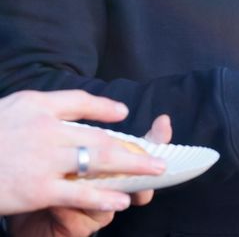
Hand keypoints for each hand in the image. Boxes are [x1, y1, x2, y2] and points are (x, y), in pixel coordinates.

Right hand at [0, 90, 166, 215]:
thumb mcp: (10, 109)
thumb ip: (44, 107)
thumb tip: (80, 108)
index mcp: (36, 107)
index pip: (78, 101)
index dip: (103, 108)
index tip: (123, 114)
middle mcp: (46, 130)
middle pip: (101, 137)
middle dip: (134, 148)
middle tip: (159, 157)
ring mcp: (44, 160)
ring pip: (98, 162)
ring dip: (131, 168)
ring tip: (153, 173)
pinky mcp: (37, 189)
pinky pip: (79, 193)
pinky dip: (104, 197)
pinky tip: (121, 200)